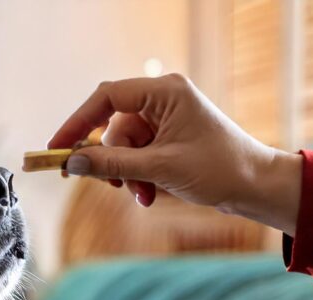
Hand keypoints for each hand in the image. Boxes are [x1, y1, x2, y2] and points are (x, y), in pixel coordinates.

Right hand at [49, 74, 301, 234]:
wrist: (255, 186)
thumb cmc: (218, 169)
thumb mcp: (159, 168)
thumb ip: (111, 164)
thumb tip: (70, 163)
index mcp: (165, 91)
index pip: (106, 97)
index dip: (77, 123)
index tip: (57, 148)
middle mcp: (163, 98)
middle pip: (113, 126)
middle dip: (112, 161)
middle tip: (111, 187)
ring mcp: (165, 117)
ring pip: (123, 145)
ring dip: (127, 174)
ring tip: (144, 195)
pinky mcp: (168, 136)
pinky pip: (137, 153)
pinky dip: (138, 175)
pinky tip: (150, 193)